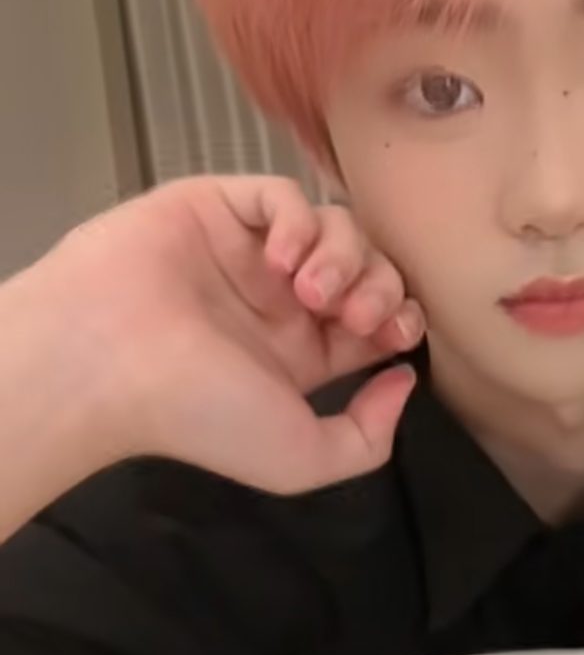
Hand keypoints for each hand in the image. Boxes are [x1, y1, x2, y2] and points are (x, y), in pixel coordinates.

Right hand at [42, 174, 426, 493]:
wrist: (110, 363)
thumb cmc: (196, 415)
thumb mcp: (299, 459)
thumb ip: (366, 436)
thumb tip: (403, 380)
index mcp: (299, 354)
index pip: (376, 319)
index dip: (399, 317)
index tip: (393, 333)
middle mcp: (278, 301)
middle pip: (367, 268)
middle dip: (380, 285)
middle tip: (351, 313)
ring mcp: (248, 251)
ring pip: (336, 226)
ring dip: (343, 256)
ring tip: (308, 291)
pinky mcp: (219, 208)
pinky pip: (282, 195)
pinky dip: (298, 221)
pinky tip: (280, 258)